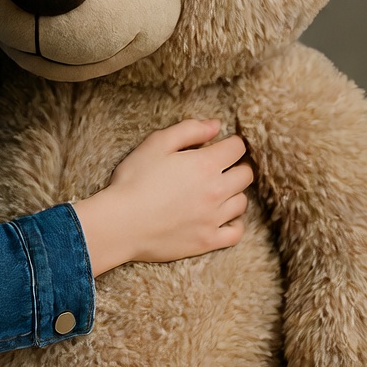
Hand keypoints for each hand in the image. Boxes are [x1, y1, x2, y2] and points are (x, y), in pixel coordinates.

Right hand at [72, 119, 251, 276]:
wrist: (121, 222)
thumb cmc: (135, 179)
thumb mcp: (156, 143)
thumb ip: (189, 130)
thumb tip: (216, 125)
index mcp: (205, 164)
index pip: (237, 148)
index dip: (231, 143)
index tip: (221, 145)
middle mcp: (216, 191)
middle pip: (245, 175)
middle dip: (236, 166)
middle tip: (220, 166)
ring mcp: (214, 218)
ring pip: (242, 202)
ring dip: (234, 193)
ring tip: (217, 190)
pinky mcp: (208, 241)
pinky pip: (236, 232)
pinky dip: (235, 223)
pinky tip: (223, 217)